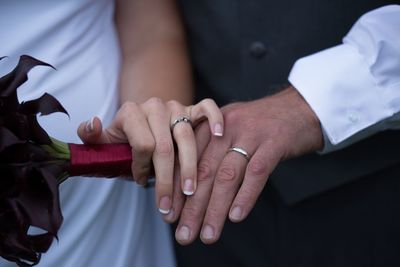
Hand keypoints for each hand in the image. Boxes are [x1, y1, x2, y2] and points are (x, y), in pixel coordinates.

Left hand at [77, 97, 222, 214]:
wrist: (144, 122)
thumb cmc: (127, 139)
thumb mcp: (106, 141)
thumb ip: (92, 137)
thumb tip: (93, 124)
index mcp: (132, 112)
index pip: (142, 144)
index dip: (141, 168)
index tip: (140, 183)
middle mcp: (155, 106)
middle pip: (164, 146)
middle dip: (165, 180)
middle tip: (167, 208)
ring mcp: (177, 106)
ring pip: (187, 136)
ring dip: (189, 167)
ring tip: (191, 191)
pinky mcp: (193, 107)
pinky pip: (208, 107)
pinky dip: (214, 119)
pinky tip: (219, 135)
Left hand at [171, 86, 323, 243]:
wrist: (298, 107)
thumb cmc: (260, 125)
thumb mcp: (228, 129)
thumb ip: (209, 149)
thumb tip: (188, 186)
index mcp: (211, 125)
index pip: (187, 160)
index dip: (176, 190)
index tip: (169, 216)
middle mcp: (226, 128)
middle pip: (204, 171)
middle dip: (191, 206)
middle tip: (183, 234)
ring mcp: (250, 134)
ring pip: (227, 175)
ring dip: (215, 209)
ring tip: (208, 235)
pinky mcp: (274, 142)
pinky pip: (257, 172)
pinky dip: (245, 196)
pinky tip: (235, 217)